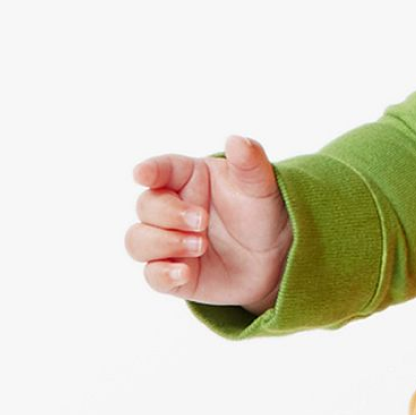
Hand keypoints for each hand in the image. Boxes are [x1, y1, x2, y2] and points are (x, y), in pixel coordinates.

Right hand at [128, 135, 293, 312]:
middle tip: (203, 221)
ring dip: (163, 243)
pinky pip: (151, 275)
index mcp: (190, 178)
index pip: (161, 169)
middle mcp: (173, 208)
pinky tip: (184, 273)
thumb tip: (236, 139)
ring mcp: (168, 242)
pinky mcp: (172, 273)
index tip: (142, 174)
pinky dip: (162, 273)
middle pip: (145, 206)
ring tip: (201, 246)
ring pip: (138, 240)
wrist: (277, 258)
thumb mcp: (262, 186)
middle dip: (168, 214)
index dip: (149, 170)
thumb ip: (249, 162)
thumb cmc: (263, 213)